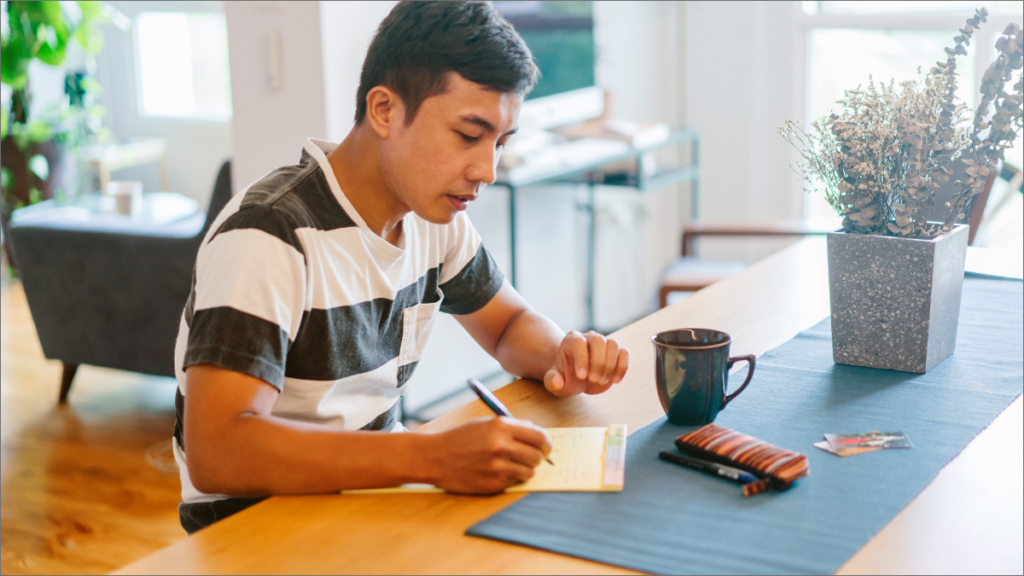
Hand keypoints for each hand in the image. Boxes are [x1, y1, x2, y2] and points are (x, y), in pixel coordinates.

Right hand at [427, 417, 551, 493]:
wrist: (435, 457)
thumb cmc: (461, 438)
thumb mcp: (485, 423)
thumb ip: (512, 427)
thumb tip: (537, 433)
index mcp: (501, 427)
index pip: (539, 436)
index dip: (546, 443)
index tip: (546, 446)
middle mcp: (501, 446)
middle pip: (537, 456)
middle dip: (538, 457)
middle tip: (531, 457)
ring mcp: (497, 467)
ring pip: (529, 472)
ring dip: (525, 469)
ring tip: (512, 464)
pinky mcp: (493, 484)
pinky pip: (514, 482)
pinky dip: (511, 478)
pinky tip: (497, 472)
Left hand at [543, 330, 628, 396]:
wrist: (578, 378)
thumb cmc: (565, 378)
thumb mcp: (554, 382)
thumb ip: (552, 381)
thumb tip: (557, 381)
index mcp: (571, 341)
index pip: (579, 342)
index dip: (582, 358)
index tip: (581, 376)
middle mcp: (588, 338)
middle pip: (598, 340)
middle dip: (598, 362)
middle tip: (593, 380)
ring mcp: (603, 343)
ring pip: (613, 344)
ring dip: (610, 365)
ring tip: (602, 381)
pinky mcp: (616, 353)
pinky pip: (624, 353)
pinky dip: (622, 366)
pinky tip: (615, 380)